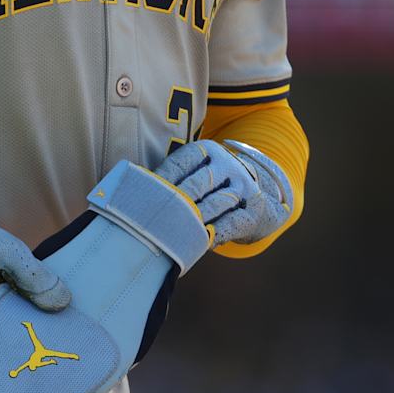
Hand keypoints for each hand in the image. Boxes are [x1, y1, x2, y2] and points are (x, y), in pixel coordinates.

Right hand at [0, 200, 70, 333]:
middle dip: (35, 342)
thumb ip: (33, 275)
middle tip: (65, 334)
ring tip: (53, 324)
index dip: (39, 344)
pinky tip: (33, 315)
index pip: (11, 344)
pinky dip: (11, 325)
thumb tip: (63, 303)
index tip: (63, 338)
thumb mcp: (6, 250)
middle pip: (7, 348)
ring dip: (23, 332)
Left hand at [155, 138, 293, 246]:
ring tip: (172, 232)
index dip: (161, 180)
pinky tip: (199, 242)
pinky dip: (214, 234)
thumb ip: (174, 177)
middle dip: (175, 202)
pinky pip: (231, 223)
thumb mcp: (197, 171)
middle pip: (197, 184)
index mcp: (209, 150)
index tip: (143, 196)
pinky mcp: (253, 210)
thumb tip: (139, 189)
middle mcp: (228, 165)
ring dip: (193, 219)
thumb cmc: (210, 187)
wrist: (254, 198)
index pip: (180, 163)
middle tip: (153, 217)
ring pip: (215, 204)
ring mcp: (244, 187)